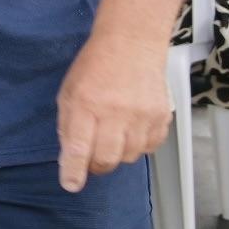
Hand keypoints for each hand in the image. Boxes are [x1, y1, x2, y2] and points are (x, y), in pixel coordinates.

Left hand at [55, 31, 170, 192]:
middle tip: (91, 159)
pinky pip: (149, 147)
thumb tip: (69, 159)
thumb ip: (68, 126)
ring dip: (117, 154)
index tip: (71, 184)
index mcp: (86, 104)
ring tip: (112, 136)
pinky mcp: (161, 117)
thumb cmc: (95, 67)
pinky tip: (131, 130)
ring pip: (129, 157)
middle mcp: (115, 112)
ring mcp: (142, 115)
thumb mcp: (68, 93)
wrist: (131, 45)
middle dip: (95, 166)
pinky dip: (138, 146)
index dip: (73, 171)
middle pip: (107, 159)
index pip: (78, 147)